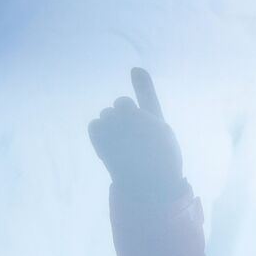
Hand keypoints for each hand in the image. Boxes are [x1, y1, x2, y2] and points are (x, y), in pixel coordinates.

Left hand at [88, 68, 184, 200]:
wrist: (148, 189)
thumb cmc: (160, 157)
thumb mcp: (160, 126)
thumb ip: (147, 95)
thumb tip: (136, 66)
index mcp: (150, 120)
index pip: (135, 101)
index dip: (137, 90)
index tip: (136, 75)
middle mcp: (131, 122)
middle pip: (120, 105)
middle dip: (125, 117)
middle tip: (135, 138)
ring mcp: (113, 130)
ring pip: (107, 116)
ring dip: (113, 127)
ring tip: (125, 145)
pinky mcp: (101, 139)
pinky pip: (95, 125)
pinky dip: (101, 134)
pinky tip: (112, 147)